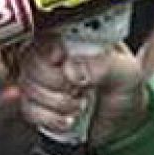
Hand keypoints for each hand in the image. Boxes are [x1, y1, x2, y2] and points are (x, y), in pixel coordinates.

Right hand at [15, 33, 148, 146]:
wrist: (125, 121)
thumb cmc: (126, 88)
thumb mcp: (126, 73)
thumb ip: (104, 66)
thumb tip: (72, 68)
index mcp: (74, 37)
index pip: (45, 33)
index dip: (48, 48)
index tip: (60, 59)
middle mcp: (54, 55)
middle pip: (31, 61)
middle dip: (55, 82)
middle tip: (80, 89)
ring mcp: (43, 80)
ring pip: (27, 87)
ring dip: (56, 103)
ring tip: (81, 104)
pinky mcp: (39, 104)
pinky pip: (28, 109)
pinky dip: (50, 119)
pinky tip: (70, 119)